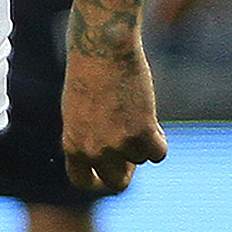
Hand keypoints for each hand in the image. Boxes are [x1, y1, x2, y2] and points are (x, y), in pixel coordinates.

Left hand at [61, 42, 167, 197]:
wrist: (102, 49)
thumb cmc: (89, 72)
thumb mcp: (78, 111)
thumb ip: (88, 137)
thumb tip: (110, 158)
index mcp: (72, 144)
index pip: (82, 181)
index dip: (98, 179)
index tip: (108, 173)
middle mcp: (93, 150)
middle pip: (117, 182)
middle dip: (127, 170)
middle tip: (132, 148)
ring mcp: (118, 144)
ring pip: (140, 158)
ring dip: (142, 141)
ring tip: (134, 111)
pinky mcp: (142, 132)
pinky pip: (159, 152)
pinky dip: (159, 139)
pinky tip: (150, 117)